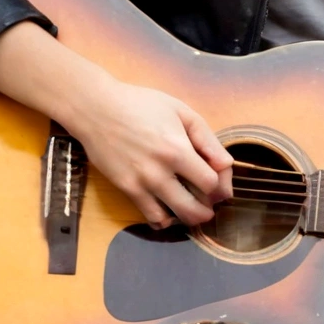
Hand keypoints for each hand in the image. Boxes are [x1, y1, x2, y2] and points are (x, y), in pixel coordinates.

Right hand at [0, 21, 232, 227]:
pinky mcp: (126, 189)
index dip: (220, 184)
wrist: (97, 109)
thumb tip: (226, 165)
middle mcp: (160, 172)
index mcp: (177, 149)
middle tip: (210, 203)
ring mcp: (141, 183)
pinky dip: (164, 219)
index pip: (211, 183)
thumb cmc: (142, 105)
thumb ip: (207, 139)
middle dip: (208, 209)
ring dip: (189, 217)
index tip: (218, 180)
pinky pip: (150, 216)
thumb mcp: (181, 111)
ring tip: (193, 209)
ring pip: (173, 217)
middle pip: (195, 208)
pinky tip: (169, 210)